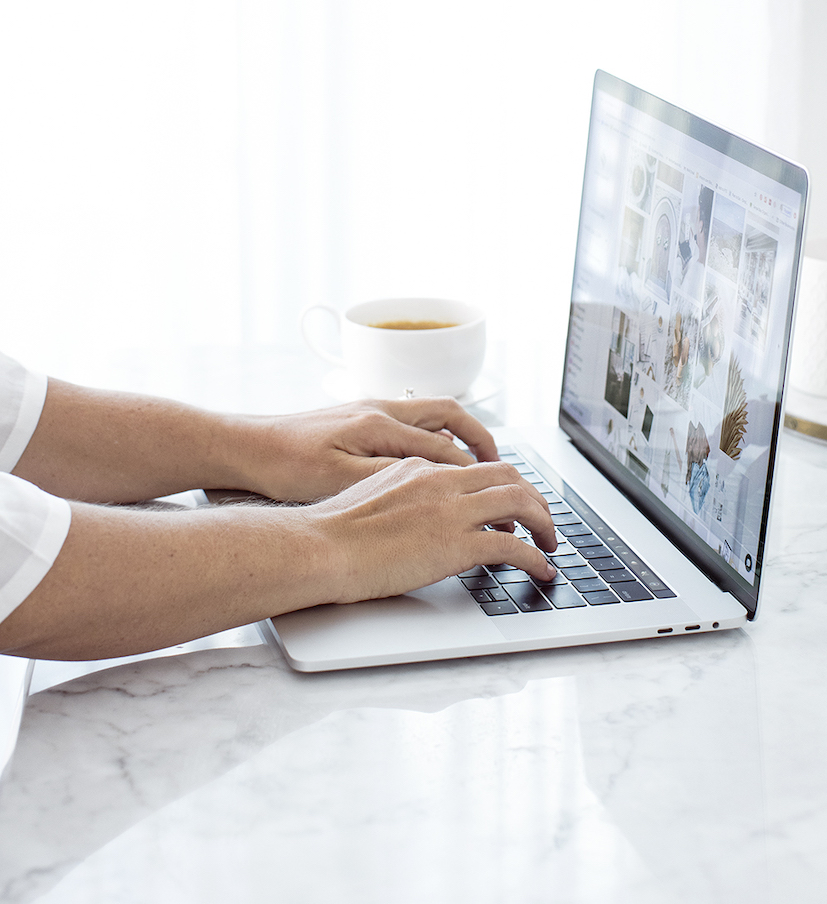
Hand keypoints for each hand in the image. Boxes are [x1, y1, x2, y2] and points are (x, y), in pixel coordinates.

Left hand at [239, 396, 500, 500]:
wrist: (245, 447)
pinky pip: (412, 420)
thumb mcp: (338, 479)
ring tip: (477, 461)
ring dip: (460, 434)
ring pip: (432, 413)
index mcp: (379, 425)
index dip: (474, 474)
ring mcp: (369, 410)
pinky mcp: (358, 418)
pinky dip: (435, 434)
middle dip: (481, 440)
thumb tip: (435, 479)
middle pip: (449, 415)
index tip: (495, 496)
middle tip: (502, 468)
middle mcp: (380, 409)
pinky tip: (432, 458)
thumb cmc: (285, 466)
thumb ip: (391, 476)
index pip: (445, 447)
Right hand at [309, 457, 557, 602]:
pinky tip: (541, 570)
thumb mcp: (371, 497)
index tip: (513, 504)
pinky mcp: (456, 544)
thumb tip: (416, 518)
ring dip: (543, 523)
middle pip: (508, 477)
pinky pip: (512, 546)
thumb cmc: (331, 532)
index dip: (503, 485)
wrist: (320, 546)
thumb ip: (402, 498)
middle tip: (543, 522)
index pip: (476, 469)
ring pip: (519, 502)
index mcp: (420, 468)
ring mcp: (450, 511)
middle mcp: (441, 482)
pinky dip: (534, 558)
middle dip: (533, 499)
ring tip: (550, 544)